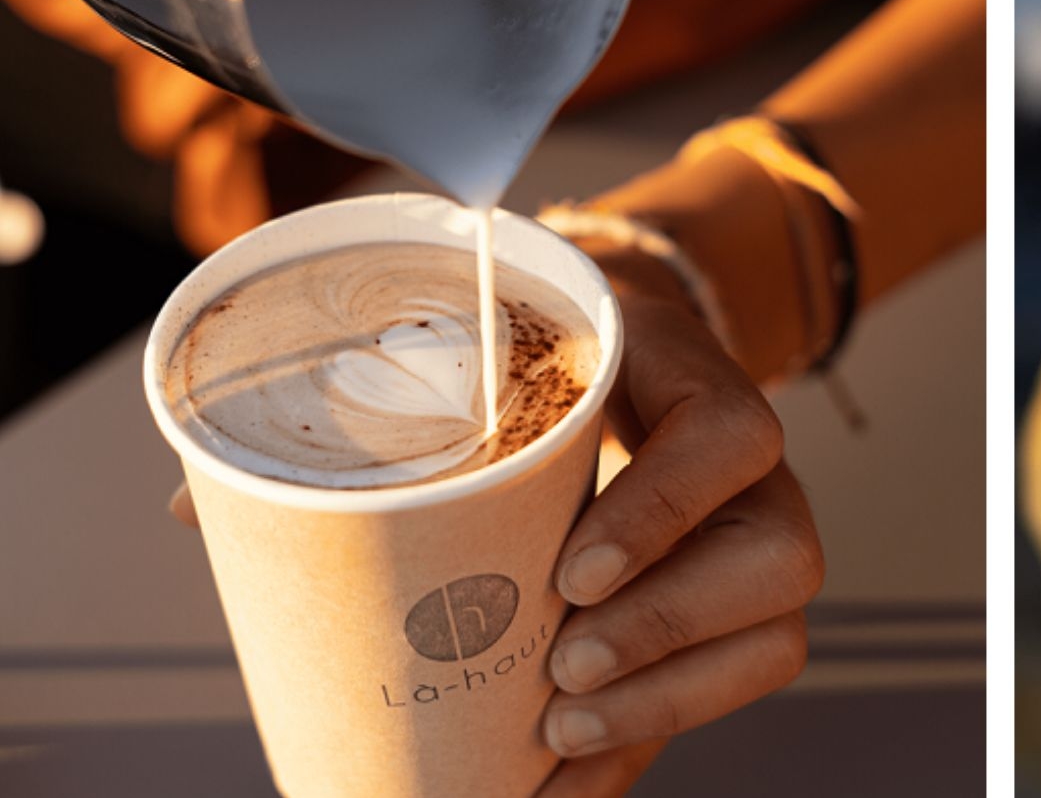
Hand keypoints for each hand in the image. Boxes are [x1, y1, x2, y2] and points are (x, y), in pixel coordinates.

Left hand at [167, 279, 825, 797]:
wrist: (629, 358)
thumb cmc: (544, 354)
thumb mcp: (490, 345)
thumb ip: (376, 405)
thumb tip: (201, 506)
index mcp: (694, 381)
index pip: (730, 439)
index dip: (664, 510)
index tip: (571, 574)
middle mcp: (751, 473)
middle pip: (779, 557)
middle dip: (669, 627)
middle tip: (557, 662)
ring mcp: (754, 545)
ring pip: (772, 638)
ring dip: (671, 699)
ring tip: (559, 727)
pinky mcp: (733, 616)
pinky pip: (722, 693)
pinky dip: (644, 747)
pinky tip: (561, 784)